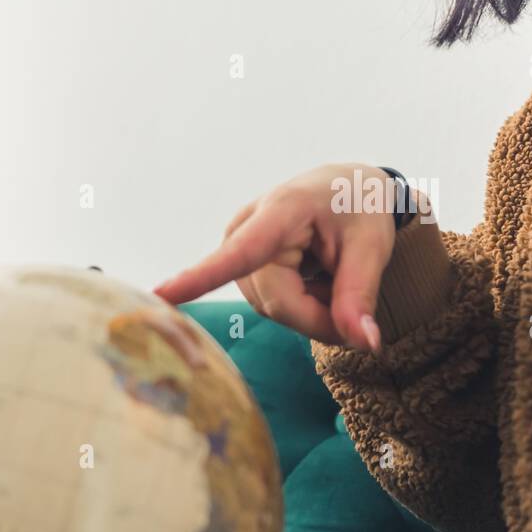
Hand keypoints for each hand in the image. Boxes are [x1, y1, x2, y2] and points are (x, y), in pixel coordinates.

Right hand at [153, 163, 408, 352]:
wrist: (346, 187)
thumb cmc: (359, 208)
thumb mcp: (372, 247)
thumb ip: (360, 295)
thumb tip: (364, 344)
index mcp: (280, 212)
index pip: (239, 253)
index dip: (200, 277)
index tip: (159, 295)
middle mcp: (245, 228)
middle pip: (275, 302)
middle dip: (317, 317)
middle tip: (356, 313)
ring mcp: (235, 245)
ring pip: (270, 308)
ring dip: (308, 310)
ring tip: (331, 278)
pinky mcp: (237, 262)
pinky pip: (266, 303)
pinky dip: (298, 304)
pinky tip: (313, 281)